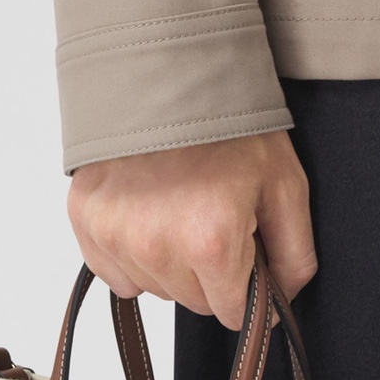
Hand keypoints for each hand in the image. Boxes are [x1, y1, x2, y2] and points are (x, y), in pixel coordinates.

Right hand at [66, 130, 316, 330]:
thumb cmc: (230, 122)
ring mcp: (115, 234)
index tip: (250, 261)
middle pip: (195, 303)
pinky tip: (150, 216)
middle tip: (216, 220)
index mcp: (210, 241)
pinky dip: (134, 256)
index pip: (234, 315)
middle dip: (213, 275)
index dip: (249, 292)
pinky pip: (116, 274)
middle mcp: (156, 245)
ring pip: (156, 289)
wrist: (168, 65)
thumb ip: (294, 256)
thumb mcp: (284, 186)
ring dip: (173, 265)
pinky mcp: (86, 220)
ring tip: (181, 210)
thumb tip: (280, 306)